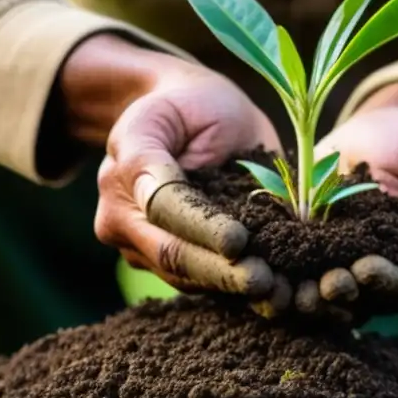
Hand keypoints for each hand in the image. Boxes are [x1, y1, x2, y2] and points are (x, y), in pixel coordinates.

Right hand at [59, 34, 279, 295]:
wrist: (183, 117)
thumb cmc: (189, 104)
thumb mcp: (175, 102)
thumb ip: (160, 147)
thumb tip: (165, 198)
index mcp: (124, 173)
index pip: (166, 209)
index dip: (203, 228)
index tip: (240, 242)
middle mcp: (122, 219)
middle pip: (173, 255)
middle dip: (220, 272)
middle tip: (264, 282)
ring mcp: (138, 248)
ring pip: (185, 278)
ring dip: (231, 289)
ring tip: (276, 295)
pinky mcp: (163, 265)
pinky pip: (197, 282)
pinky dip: (233, 290)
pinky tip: (271, 296)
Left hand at [298, 83, 397, 319]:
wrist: (376, 131)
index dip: (394, 284)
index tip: (365, 269)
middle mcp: (391, 274)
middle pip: (373, 301)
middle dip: (345, 297)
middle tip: (321, 285)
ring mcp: (350, 269)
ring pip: (333, 299)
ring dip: (310, 298)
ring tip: (288, 288)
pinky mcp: (315, 256)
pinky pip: (299, 275)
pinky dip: (282, 278)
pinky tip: (263, 271)